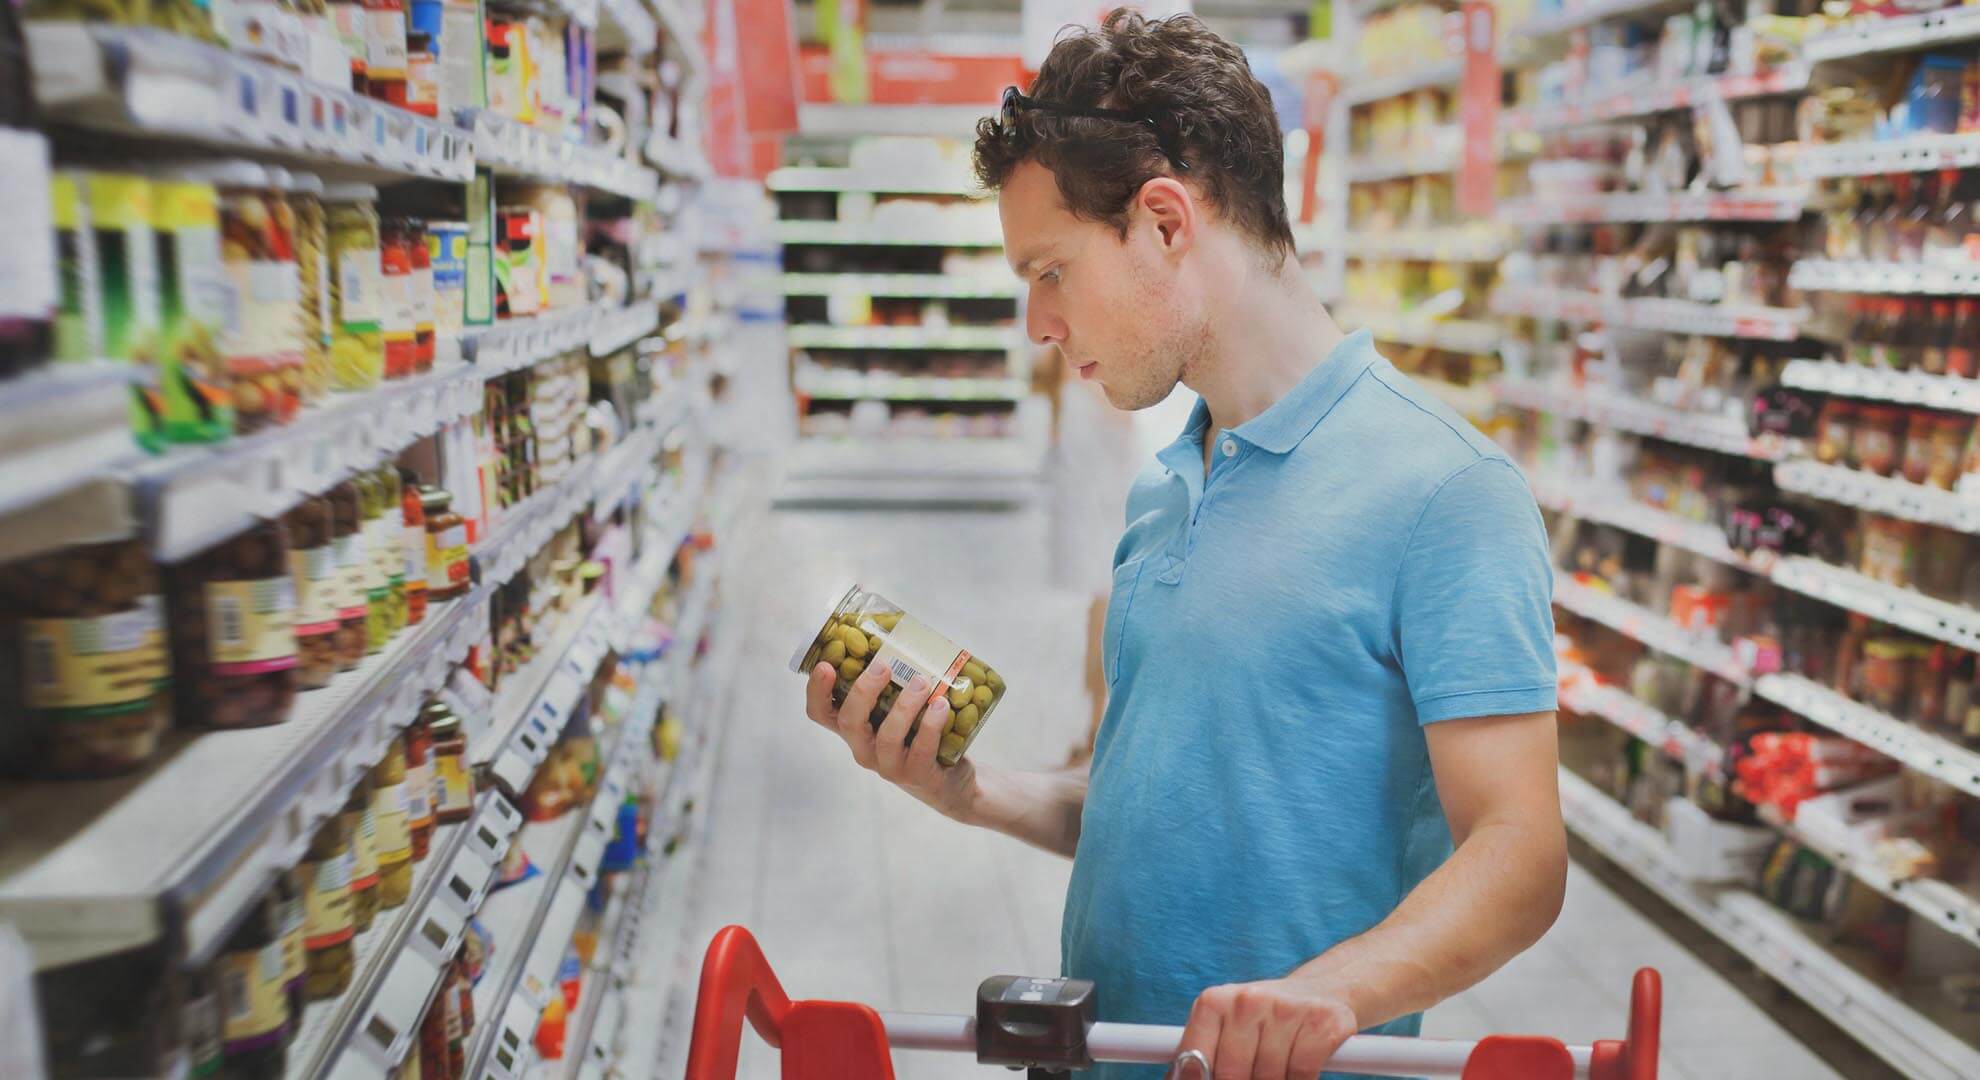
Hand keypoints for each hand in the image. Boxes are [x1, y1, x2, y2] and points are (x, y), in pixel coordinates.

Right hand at [806, 660, 978, 820]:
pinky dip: (931, 725)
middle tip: (883, 666)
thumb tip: (902, 628)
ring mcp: (888, 765)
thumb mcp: (899, 709)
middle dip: (863, 692)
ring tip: (921, 682)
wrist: (951, 780)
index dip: (816, 691)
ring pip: (887, 737)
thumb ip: (894, 680)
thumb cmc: (920, 734)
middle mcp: (864, 748)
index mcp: (855, 729)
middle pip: (848, 723)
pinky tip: (942, 705)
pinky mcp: (917, 775)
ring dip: (904, 706)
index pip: (820, 713)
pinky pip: (921, 749)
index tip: (825, 666)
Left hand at [1178, 976, 1357, 1079]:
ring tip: (1275, 1070)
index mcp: (1214, 1003)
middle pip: (1232, 1075)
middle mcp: (1247, 1000)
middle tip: (1251, 1076)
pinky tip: (1297, 1071)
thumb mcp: (1227, 1028)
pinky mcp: (1321, 1022)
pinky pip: (1301, 1074)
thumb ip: (1202, 1056)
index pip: (1195, 1060)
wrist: (1322, 990)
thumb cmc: (1264, 1019)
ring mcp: (1285, 1009)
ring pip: (1268, 1077)